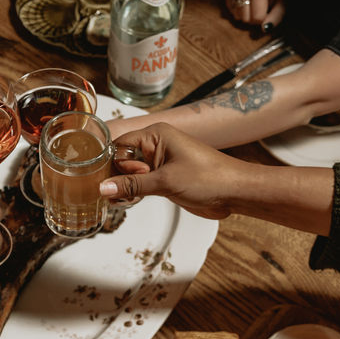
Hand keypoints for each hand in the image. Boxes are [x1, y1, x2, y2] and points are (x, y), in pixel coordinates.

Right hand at [99, 124, 247, 220]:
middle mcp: (156, 146)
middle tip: (113, 194)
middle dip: (116, 177)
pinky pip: (140, 184)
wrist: (235, 192)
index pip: (119, 144)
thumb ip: (132, 185)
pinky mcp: (164, 179)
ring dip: (123, 187)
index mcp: (156, 135)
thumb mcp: (165, 182)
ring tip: (118, 200)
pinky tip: (126, 202)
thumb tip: (104, 187)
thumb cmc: (210, 177)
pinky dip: (133, 193)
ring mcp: (160, 163)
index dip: (111, 162)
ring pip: (130, 174)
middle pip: (122, 159)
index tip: (104, 179)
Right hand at [226, 0, 284, 30]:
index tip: (267, 10)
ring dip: (245, 15)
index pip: (257, 18)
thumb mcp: (281, 3)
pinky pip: (230, 9)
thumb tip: (264, 29)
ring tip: (252, 5)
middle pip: (245, 19)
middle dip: (253, 18)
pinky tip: (245, 2)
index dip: (263, 18)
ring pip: (236, 16)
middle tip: (260, 8)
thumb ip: (276, 17)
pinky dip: (237, 10)